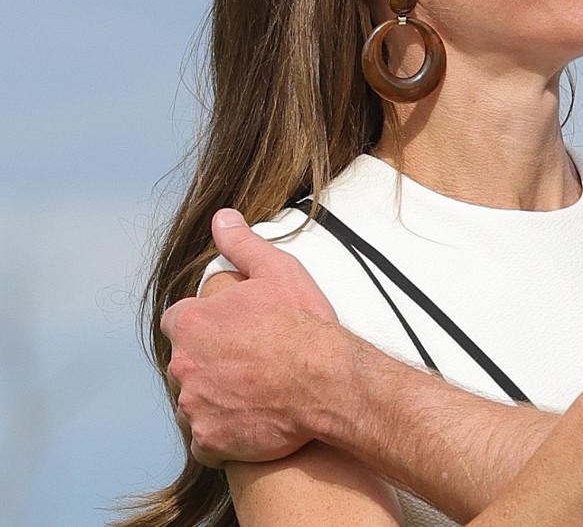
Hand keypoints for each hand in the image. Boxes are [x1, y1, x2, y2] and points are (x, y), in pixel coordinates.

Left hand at [162, 209, 340, 466]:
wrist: (327, 381)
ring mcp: (194, 404)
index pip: (177, 321)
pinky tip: (249, 422)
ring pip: (193, 401)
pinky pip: (205, 441)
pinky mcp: (209, 439)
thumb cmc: (304, 325)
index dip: (202, 325)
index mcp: (193, 322)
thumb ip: (242, 245)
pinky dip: (221, 434)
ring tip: (252, 394)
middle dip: (207, 362)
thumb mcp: (278, 272)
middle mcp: (184, 363)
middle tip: (247, 363)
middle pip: (184, 362)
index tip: (228, 332)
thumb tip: (222, 217)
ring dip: (213, 398)